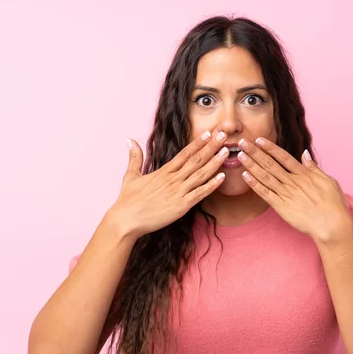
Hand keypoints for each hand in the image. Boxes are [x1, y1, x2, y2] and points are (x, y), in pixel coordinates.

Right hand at [105, 130, 228, 239]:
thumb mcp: (130, 176)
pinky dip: (212, 185)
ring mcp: (178, 192)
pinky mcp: (181, 206)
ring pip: (201, 174)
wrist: (126, 220)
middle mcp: (173, 179)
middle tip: (224, 134)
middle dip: (211, 146)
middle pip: (196, 159)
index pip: (185, 153)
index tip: (209, 133)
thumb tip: (130, 140)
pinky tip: (222, 177)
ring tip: (227, 151)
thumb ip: (134, 158)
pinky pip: (200, 193)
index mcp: (163, 171)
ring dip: (215, 162)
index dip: (198, 142)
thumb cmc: (127, 200)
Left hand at [236, 137, 352, 247]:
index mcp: (304, 174)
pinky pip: (265, 193)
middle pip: (270, 164)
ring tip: (240, 156)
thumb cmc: (334, 205)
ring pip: (265, 176)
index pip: (283, 157)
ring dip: (251, 165)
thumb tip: (304, 153)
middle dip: (255, 152)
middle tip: (242, 143)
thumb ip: (314, 167)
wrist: (332, 225)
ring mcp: (286, 194)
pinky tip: (246, 176)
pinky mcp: (281, 207)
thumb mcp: (329, 181)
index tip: (259, 140)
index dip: (270, 148)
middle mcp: (292, 181)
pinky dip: (255, 184)